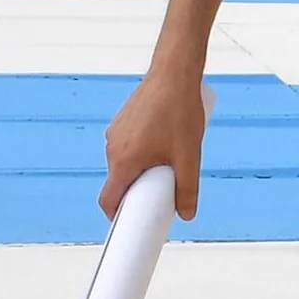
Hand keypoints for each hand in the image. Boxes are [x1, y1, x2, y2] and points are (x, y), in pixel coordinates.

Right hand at [102, 68, 209, 219]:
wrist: (175, 73)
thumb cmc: (180, 111)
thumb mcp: (189, 156)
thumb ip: (187, 188)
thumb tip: (187, 214)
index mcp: (124, 161)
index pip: (109, 201)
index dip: (119, 217)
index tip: (132, 225)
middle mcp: (113, 148)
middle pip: (119, 183)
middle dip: (138, 191)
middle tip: (163, 191)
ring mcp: (115, 133)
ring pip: (125, 164)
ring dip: (142, 169)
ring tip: (170, 160)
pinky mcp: (122, 122)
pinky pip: (128, 147)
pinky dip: (141, 153)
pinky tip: (164, 143)